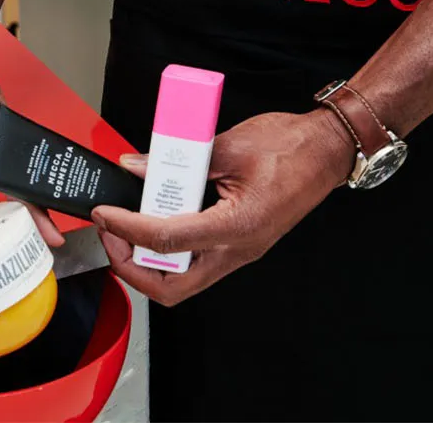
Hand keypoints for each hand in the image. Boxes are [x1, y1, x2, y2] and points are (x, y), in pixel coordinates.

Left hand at [92, 109, 355, 306]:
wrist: (328, 150)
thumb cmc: (292, 146)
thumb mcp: (228, 145)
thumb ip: (178, 158)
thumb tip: (137, 166)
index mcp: (237, 227)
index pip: (167, 241)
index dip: (126, 230)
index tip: (104, 216)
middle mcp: (238, 249)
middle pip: (172, 288)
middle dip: (133, 268)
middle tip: (113, 234)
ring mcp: (239, 251)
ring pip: (183, 279)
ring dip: (149, 261)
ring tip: (129, 226)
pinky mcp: (238, 243)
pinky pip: (196, 259)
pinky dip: (169, 247)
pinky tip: (157, 217)